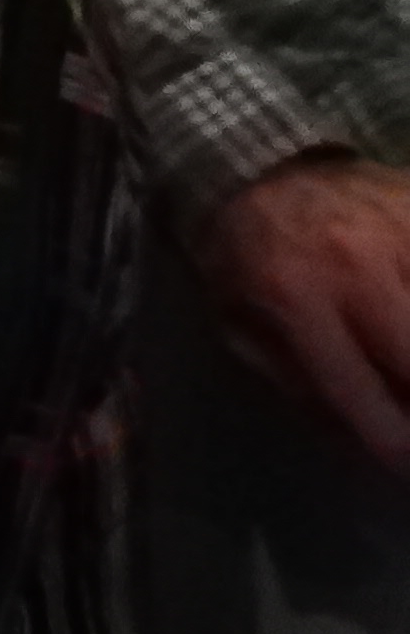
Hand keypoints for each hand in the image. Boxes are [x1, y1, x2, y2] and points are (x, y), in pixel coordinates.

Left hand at [210, 154, 409, 472]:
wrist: (267, 167)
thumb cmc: (247, 259)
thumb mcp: (240, 326)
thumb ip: (300, 384)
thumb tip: (365, 444)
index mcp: (295, 297)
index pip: (356, 388)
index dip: (394, 442)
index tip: (405, 466)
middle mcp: (357, 265)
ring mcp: (404, 234)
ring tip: (407, 378)